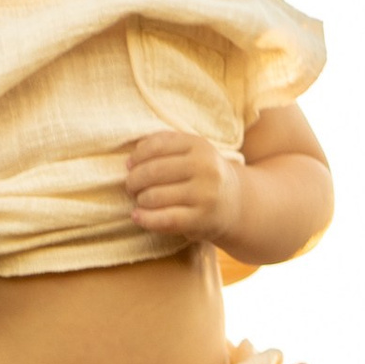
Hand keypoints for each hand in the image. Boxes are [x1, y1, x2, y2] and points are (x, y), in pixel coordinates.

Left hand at [123, 128, 242, 248]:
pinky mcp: (201, 219)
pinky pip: (164, 219)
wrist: (235, 204)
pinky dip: (145, 219)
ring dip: (140, 199)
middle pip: (153, 171)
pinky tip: (136, 216)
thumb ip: (165, 144)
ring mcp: (204, 195)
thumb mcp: (192, 152)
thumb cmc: (203, 175)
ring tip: (139, 200)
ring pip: (155, 196)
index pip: (157, 146)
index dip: (137, 156)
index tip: (129, 165)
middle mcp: (205, 168)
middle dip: (134, 180)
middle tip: (130, 187)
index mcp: (200, 146)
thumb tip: (134, 150)